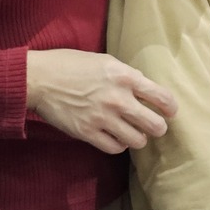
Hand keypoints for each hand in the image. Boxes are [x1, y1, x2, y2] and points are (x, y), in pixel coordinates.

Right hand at [26, 49, 177, 154]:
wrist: (39, 79)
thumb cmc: (71, 65)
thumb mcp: (105, 61)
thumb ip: (127, 76)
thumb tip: (144, 89)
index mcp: (125, 77)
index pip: (162, 97)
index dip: (170, 108)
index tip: (169, 112)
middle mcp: (118, 99)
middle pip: (155, 125)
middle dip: (158, 127)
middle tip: (153, 126)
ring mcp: (103, 118)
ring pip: (138, 141)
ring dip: (138, 138)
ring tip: (133, 133)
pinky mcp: (87, 133)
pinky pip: (115, 148)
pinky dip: (119, 145)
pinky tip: (116, 138)